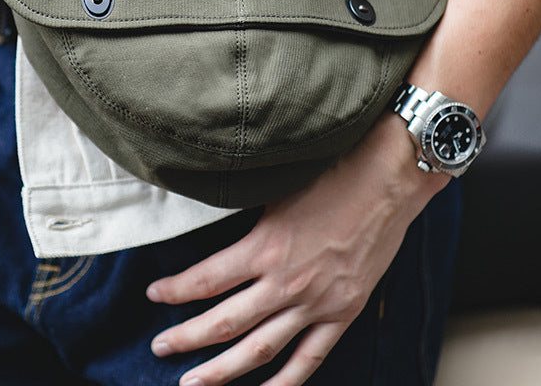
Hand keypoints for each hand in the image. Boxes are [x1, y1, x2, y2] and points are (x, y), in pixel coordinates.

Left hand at [146, 115, 447, 385]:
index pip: (205, 279)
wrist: (387, 181)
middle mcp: (286, 283)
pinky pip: (310, 358)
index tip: (153, 295)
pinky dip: (286, 381)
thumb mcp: (275, 189)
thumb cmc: (331, 174)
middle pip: (224, 322)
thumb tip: (214, 226)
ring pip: (261, 349)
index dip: (175, 290)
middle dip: (186, 338)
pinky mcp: (343, 312)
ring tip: (193, 383)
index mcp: (264, 247)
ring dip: (224, 371)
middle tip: (159, 348)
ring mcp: (316, 303)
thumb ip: (246, 218)